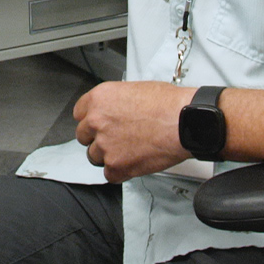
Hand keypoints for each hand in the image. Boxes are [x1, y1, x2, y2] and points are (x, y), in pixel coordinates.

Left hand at [73, 81, 193, 181]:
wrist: (184, 121)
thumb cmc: (168, 104)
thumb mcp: (134, 89)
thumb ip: (116, 102)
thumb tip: (115, 111)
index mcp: (99, 99)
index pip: (79, 113)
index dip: (91, 120)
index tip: (98, 124)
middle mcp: (96, 121)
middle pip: (83, 136)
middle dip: (97, 138)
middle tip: (116, 138)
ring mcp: (104, 145)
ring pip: (94, 156)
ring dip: (108, 155)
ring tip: (128, 151)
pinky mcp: (116, 166)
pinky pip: (109, 174)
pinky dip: (119, 172)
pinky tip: (132, 162)